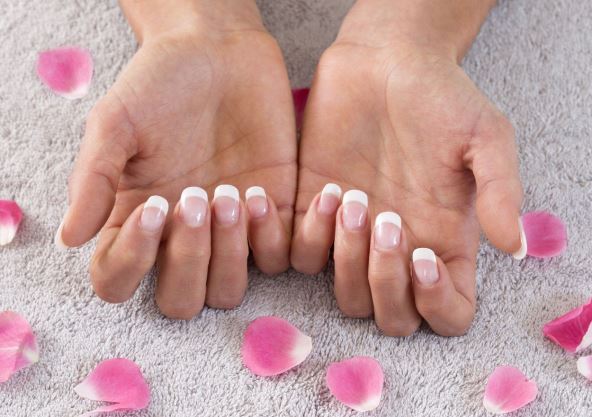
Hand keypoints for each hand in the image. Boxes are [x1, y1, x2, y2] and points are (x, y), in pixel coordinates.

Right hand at [57, 3, 296, 318]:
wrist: (221, 53)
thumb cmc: (161, 84)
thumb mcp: (115, 122)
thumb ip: (94, 179)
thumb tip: (69, 239)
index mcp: (136, 221)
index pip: (119, 279)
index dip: (131, 261)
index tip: (153, 206)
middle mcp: (181, 237)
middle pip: (181, 301)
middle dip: (188, 260)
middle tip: (195, 197)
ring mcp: (229, 232)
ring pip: (229, 290)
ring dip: (231, 253)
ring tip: (233, 192)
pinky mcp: (273, 216)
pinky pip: (278, 259)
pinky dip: (271, 238)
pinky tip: (260, 190)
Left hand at [291, 3, 522, 335]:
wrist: (383, 63)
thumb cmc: (440, 98)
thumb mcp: (485, 136)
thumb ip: (500, 191)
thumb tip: (515, 247)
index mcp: (445, 241)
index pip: (449, 313)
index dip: (438, 304)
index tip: (423, 257)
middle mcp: (400, 251)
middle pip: (391, 317)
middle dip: (386, 283)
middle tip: (388, 220)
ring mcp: (354, 239)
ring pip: (346, 297)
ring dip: (346, 259)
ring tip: (351, 195)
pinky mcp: (312, 216)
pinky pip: (300, 259)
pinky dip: (309, 237)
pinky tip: (326, 187)